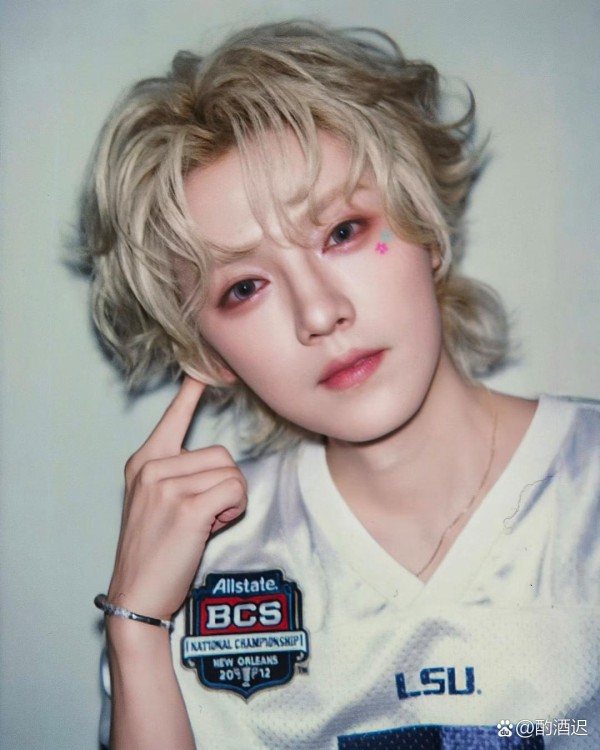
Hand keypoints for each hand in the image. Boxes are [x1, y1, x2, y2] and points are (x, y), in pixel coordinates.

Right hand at [107, 377, 246, 620]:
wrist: (136, 595)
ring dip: (229, 499)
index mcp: (144, 461)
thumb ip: (177, 472)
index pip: (175, 416)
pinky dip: (234, 510)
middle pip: (221, 453)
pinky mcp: (187, 507)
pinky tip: (211, 528)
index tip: (210, 366)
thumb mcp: (154, 500)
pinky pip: (235, 490)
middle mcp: (152, 467)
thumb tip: (218, 462)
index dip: (194, 390)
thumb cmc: (154, 549)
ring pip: (232, 472)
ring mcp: (167, 486)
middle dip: (224, 484)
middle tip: (203, 514)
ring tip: (204, 523)